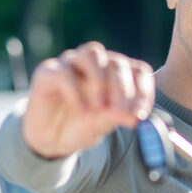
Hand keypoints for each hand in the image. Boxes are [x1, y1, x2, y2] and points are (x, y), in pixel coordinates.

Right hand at [22, 41, 154, 158]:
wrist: (50, 140)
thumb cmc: (82, 126)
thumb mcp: (103, 125)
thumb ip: (117, 116)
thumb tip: (134, 116)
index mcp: (116, 74)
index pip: (139, 71)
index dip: (144, 91)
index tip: (140, 115)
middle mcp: (96, 64)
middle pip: (117, 63)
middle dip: (123, 90)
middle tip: (121, 113)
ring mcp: (72, 64)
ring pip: (93, 52)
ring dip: (101, 80)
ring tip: (99, 107)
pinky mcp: (48, 72)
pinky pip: (64, 72)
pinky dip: (76, 92)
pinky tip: (80, 111)